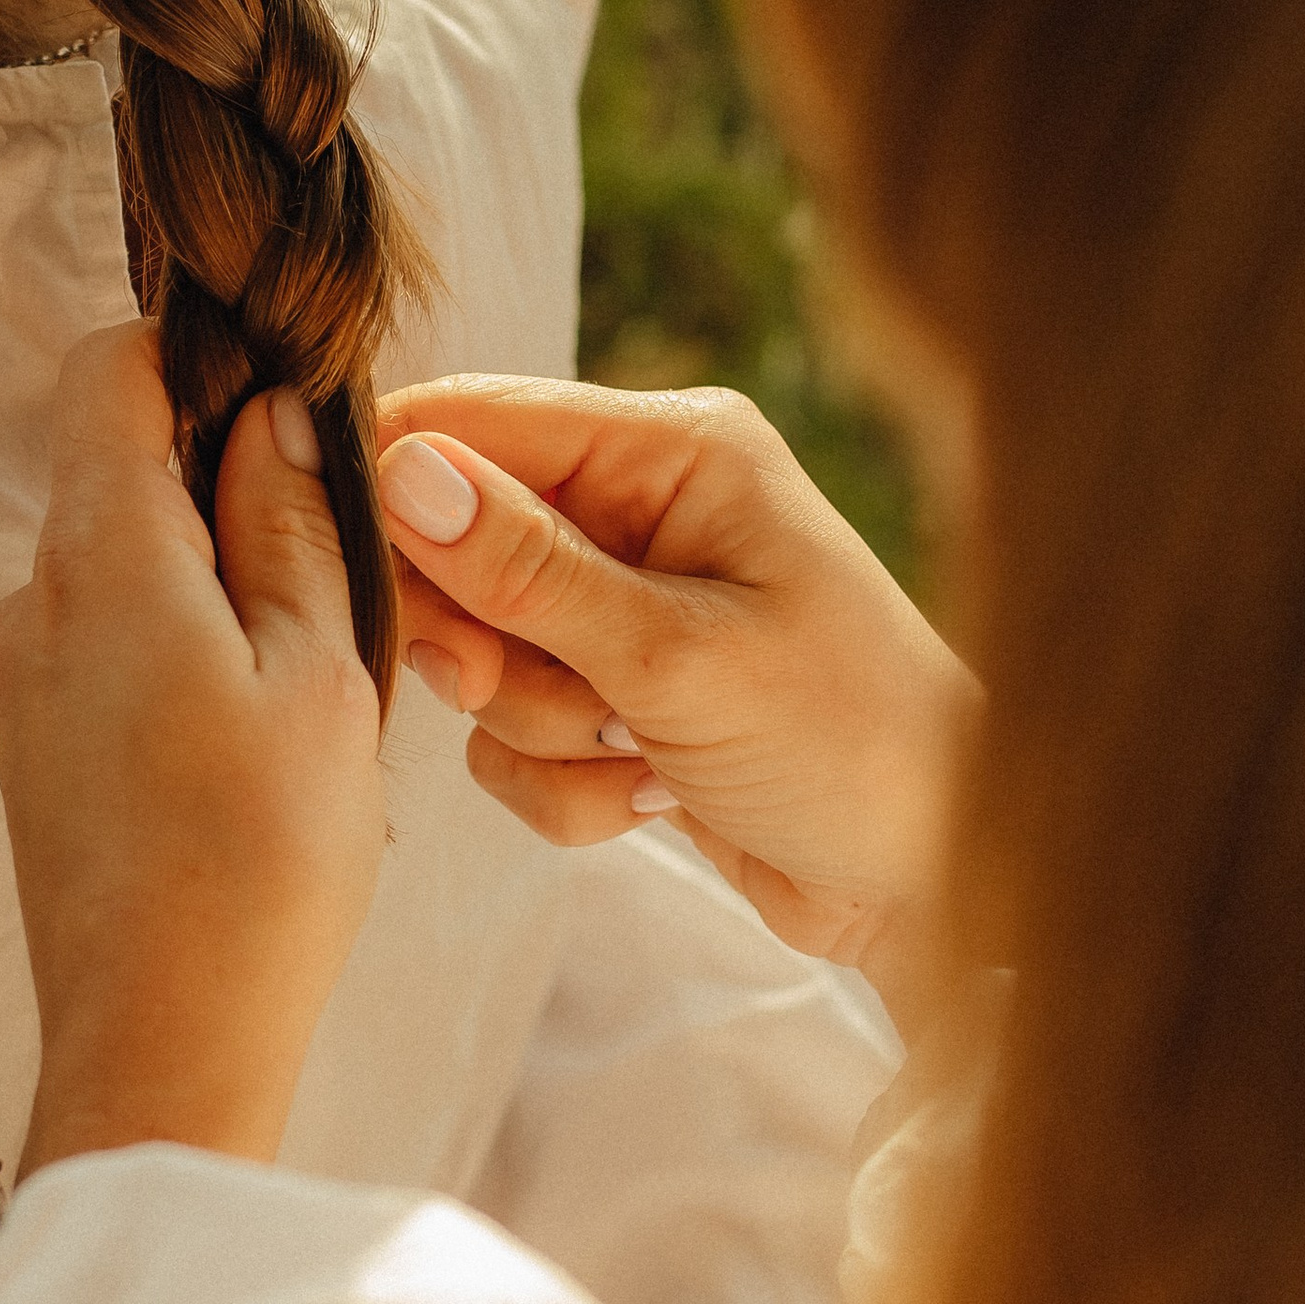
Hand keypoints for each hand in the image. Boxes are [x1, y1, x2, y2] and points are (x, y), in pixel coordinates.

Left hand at [0, 323, 384, 1174]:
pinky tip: (255, 742)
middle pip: (121, 474)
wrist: (163, 1047)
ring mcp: (18, 680)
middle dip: (227, 489)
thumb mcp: (321, 670)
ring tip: (305, 686)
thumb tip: (272, 412)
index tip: (283, 396)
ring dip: (214, 587)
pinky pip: (108, 647)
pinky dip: (183, 656)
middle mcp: (31, 603)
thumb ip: (292, 522)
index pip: (106, 373)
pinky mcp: (31, 748)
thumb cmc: (262, 864)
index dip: (196, 356)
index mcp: (101, 559)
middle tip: (334, 573)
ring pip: (125, 569)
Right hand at [375, 377, 974, 1027]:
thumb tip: (400, 470)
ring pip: (484, 657)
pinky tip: (653, 801)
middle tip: (548, 691)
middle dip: (489, 644)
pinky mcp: (623, 700)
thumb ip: (530, 572)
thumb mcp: (682, 656)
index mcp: (675, 450)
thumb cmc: (850, 744)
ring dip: (542, 728)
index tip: (370, 583)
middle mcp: (646, 511)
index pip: (475, 419)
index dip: (398, 490)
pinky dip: (567, 786)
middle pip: (457, 546)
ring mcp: (632, 610)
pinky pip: (518, 736)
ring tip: (643, 755)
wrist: (934, 884)